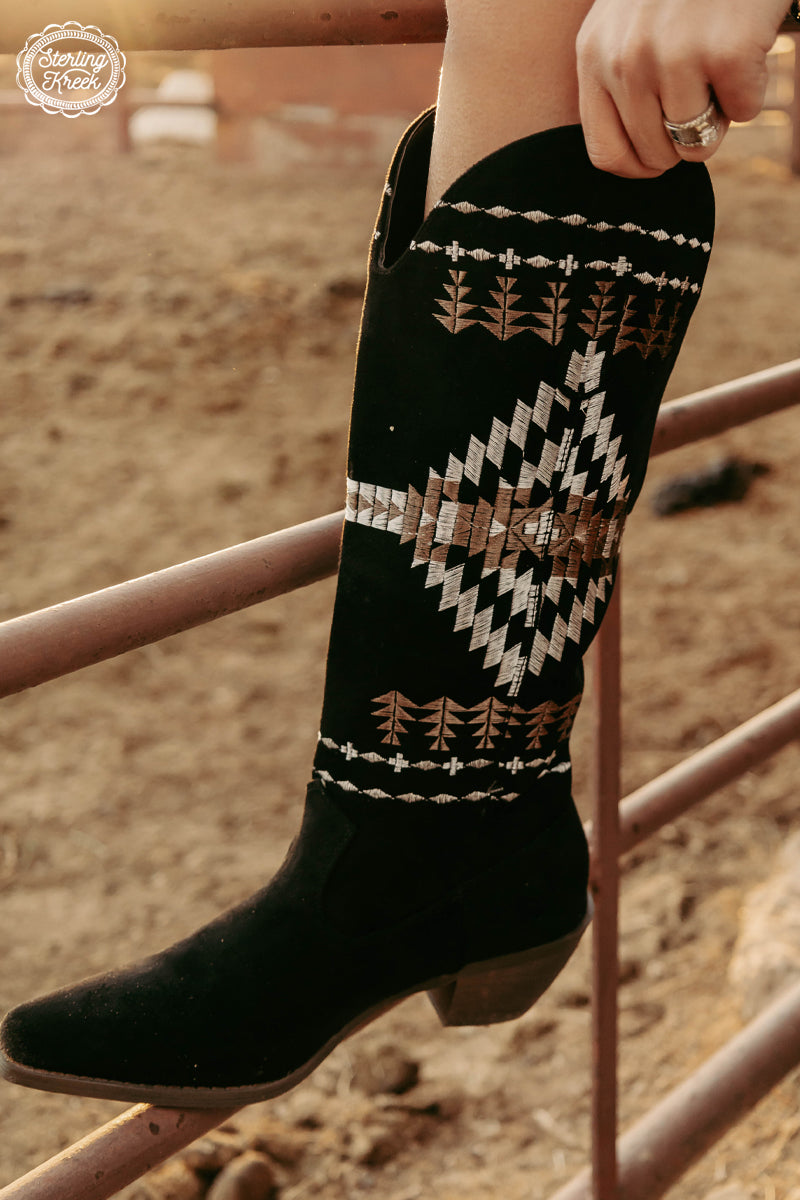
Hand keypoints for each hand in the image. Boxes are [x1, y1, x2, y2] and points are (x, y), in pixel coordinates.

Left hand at [576, 0, 788, 176]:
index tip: (664, 151)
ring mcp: (673, 55)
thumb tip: (634, 159)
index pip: (606, 154)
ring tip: (722, 63)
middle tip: (703, 88)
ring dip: (722, 113)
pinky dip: (755, 84)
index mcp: (593, 55)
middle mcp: (625, 59)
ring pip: (699, 142)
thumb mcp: (627, 19)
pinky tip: (747, 42)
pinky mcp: (724, 51)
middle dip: (686, 135)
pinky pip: (745, 111)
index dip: (642, 164)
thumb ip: (619, 78)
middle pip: (657, 154)